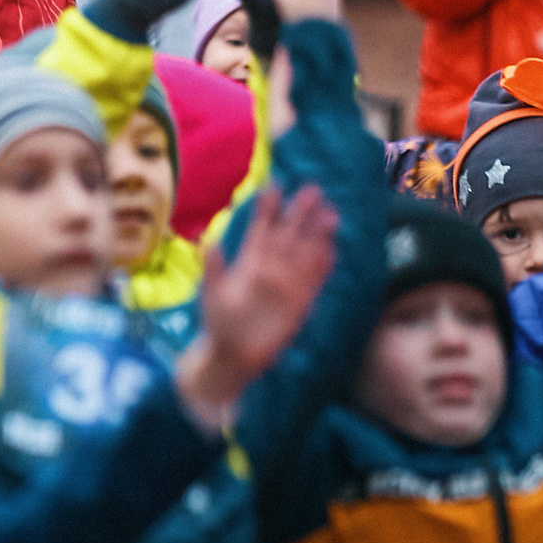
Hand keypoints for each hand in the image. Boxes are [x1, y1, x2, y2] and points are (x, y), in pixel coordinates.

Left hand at [174, 183, 339, 427]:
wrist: (233, 355)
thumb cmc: (218, 322)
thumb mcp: (211, 295)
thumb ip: (214, 270)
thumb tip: (210, 244)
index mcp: (247, 262)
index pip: (260, 229)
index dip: (267, 209)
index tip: (274, 186)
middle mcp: (270, 269)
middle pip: (287, 234)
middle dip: (299, 213)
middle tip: (313, 189)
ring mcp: (286, 285)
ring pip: (304, 254)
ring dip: (317, 236)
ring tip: (330, 214)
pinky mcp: (298, 304)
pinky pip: (313, 281)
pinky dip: (322, 267)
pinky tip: (332, 251)